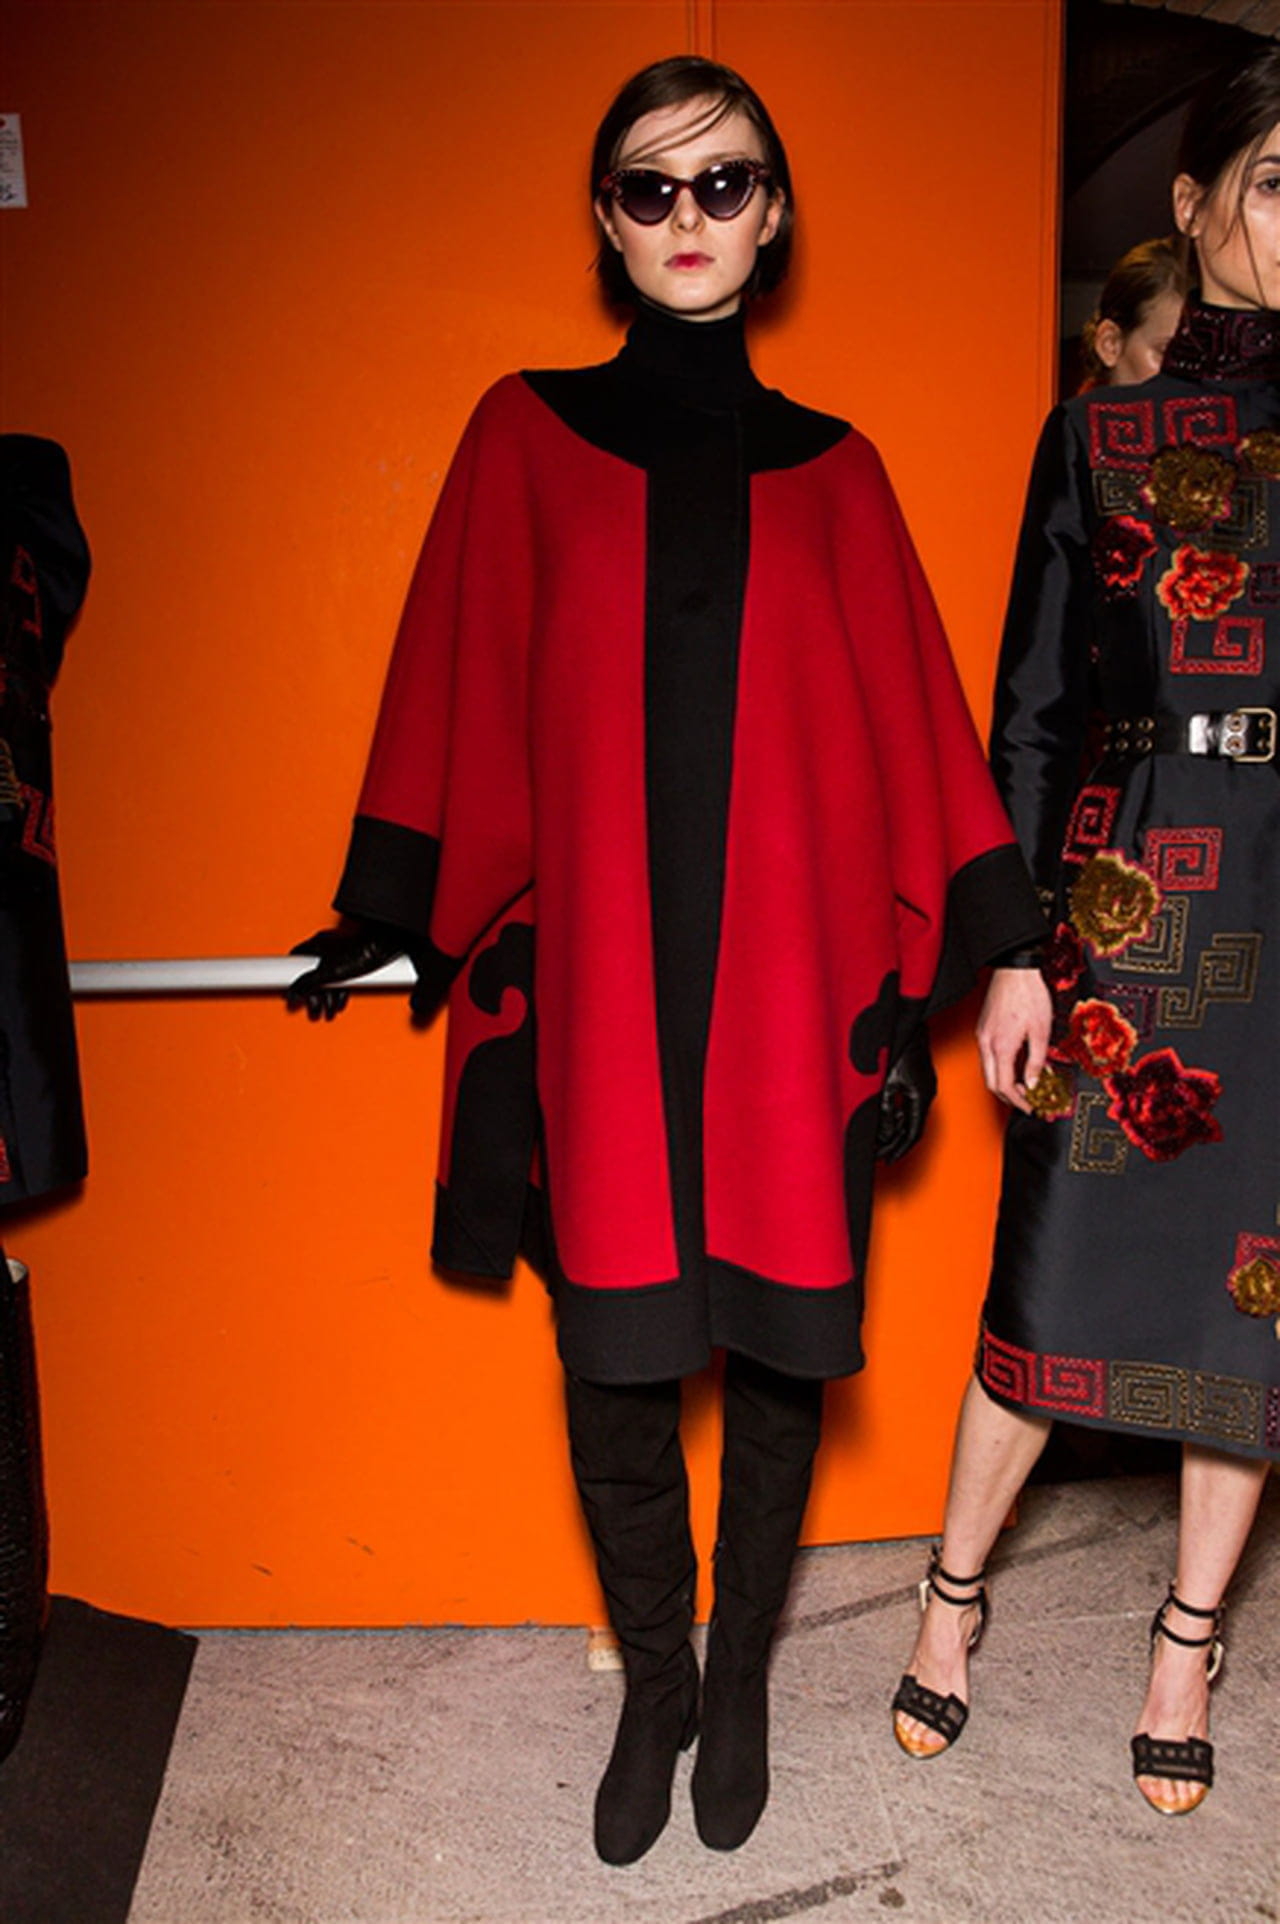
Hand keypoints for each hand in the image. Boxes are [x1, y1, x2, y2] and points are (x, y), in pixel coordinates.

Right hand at [286, 921, 407, 1020]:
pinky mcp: (355, 960)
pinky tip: (342, 1002)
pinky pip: (342, 979)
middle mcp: (328, 946)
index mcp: (317, 944)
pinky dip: (341, 992)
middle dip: (314, 995)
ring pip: (328, 978)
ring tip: (330, 1012)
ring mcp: (341, 954)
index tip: (289, 993)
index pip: (294, 961)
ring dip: (328, 998)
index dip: (291, 979)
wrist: (390, 946)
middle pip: (312, 974)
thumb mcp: (331, 972)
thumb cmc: (365, 950)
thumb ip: (309, 983)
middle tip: (314, 1010)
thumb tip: (294, 993)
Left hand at [876, 1025, 936, 1162]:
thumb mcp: (887, 1084)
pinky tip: (890, 1118)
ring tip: (882, 1141)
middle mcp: (926, 1096)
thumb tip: (882, 1134)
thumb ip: (885, 1111)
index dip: (899, 1149)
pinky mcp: (921, 1084)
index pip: (912, 1134)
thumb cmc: (899, 1050)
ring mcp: (925, 1089)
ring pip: (912, 1118)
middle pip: (913, 1129)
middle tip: (882, 1156)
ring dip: (897, 1130)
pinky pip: (912, 1107)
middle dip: (896, 1144)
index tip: (888, 1160)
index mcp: (921, 1098)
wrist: (908, 1028)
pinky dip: (900, 1116)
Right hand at [976, 966, 1053, 1112]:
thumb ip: (1036, 1061)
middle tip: (1025, 1100)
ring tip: (1023, 1084)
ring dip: (1003, 1081)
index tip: (1029, 1106)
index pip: (1004, 1086)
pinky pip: (988, 1056)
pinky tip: (1015, 1064)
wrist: (1015, 971)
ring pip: (988, 1070)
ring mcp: (982, 1035)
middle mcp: (987, 1043)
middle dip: (1008, 1096)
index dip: (1018, 1101)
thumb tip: (1034, 1081)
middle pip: (991, 1083)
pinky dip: (1000, 1067)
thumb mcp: (1041, 1032)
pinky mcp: (983, 1028)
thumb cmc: (1028, 994)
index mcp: (1001, 1046)